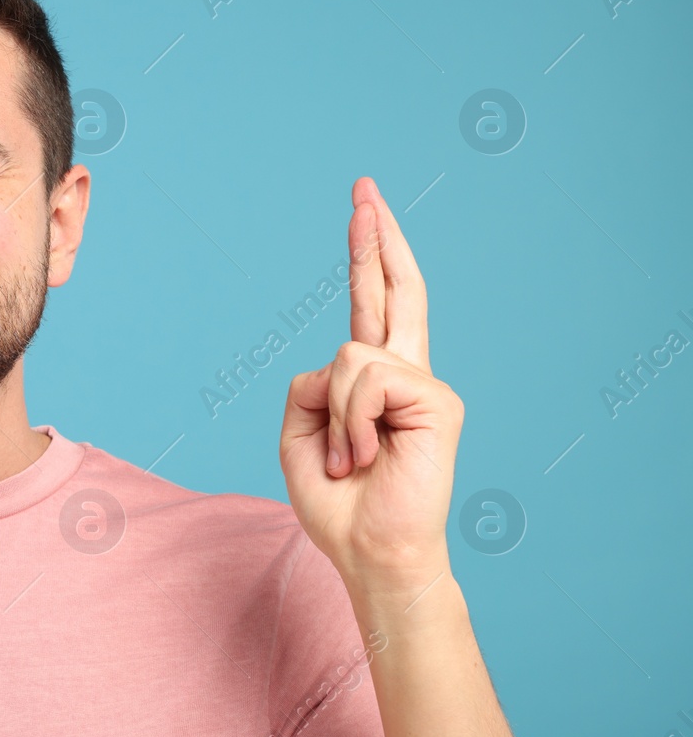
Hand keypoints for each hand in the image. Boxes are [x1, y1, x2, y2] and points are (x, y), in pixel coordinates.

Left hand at [279, 177, 463, 590]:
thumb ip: (310, 385)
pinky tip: (365, 455)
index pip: (372, 303)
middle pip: (394, 290)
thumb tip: (343, 359)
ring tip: (350, 459)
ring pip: (351, 354)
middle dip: (376, 236)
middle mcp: (405, 374)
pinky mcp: (437, 401)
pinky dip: (351, 422)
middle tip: (363, 184)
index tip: (364, 208)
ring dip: (335, 416)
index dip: (368, 256)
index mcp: (372, 379)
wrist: (371, 551)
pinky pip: (366, 380)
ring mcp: (426, 384)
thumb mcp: (299, 435)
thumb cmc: (337, 503)